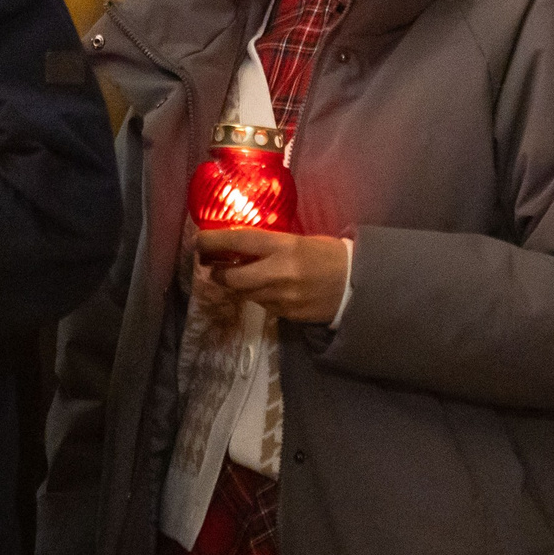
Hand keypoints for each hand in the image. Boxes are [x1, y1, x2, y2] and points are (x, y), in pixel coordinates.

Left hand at [192, 229, 350, 323]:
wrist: (355, 285)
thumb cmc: (328, 254)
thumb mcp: (298, 240)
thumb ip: (270, 243)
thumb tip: (239, 244)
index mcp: (284, 246)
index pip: (239, 241)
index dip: (214, 241)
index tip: (198, 241)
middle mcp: (279, 272)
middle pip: (233, 277)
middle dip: (218, 273)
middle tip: (212, 266)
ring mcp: (282, 297)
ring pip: (245, 294)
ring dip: (237, 286)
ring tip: (237, 277)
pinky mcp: (286, 314)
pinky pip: (261, 305)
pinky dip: (257, 296)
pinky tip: (263, 289)